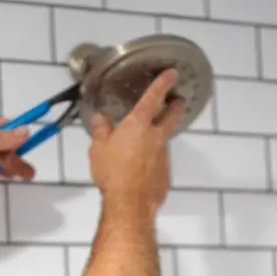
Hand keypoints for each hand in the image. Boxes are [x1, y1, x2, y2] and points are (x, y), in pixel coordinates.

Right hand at [88, 68, 184, 212]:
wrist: (129, 202)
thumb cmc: (112, 171)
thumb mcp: (98, 149)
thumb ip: (100, 131)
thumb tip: (99, 118)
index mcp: (138, 125)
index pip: (153, 97)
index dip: (163, 83)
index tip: (172, 73)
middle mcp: (155, 136)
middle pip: (171, 116)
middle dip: (175, 107)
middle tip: (178, 102)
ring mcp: (163, 155)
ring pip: (163, 141)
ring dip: (158, 139)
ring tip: (144, 147)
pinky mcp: (164, 174)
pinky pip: (157, 164)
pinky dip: (151, 163)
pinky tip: (140, 172)